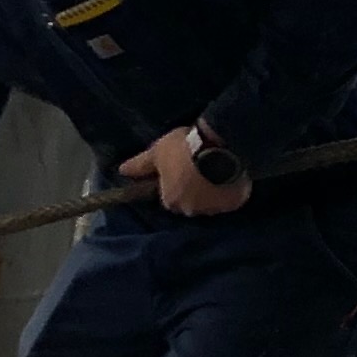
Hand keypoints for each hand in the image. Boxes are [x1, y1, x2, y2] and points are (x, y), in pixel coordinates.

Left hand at [121, 125, 253, 217]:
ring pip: (212, 202)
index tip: (182, 170)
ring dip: (213, 191)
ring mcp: (215, 208)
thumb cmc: (183, 149)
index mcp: (171, 200)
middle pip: (191, 203)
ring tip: (218, 169)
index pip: (170, 197)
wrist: (219, 146)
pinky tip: (232, 173)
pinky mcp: (235, 202)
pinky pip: (231, 198)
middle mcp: (191, 210)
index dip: (175, 184)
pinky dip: (231, 189)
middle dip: (194, 190)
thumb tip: (122, 171)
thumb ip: (141, 165)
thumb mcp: (157, 152)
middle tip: (200, 168)